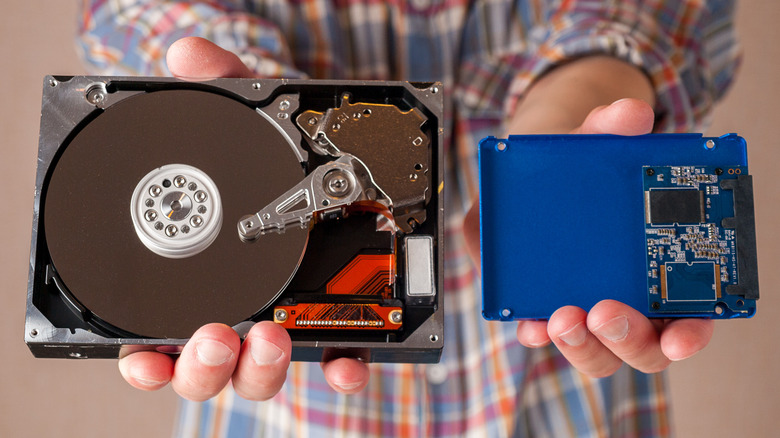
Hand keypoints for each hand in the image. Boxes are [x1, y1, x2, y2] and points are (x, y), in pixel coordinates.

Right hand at [117, 37, 368, 400]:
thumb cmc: (288, 156)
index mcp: (207, 280)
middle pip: (209, 367)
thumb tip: (189, 56)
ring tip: (270, 338)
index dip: (149, 358)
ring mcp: (289, 325)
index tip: (143, 357)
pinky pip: (338, 362)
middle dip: (205, 364)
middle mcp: (240, 312)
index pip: (162, 334)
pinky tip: (343, 364)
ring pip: (262, 373)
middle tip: (215, 336)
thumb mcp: (259, 120)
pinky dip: (339, 369)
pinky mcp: (339, 326)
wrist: (351, 165)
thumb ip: (224, 89)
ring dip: (260, 367)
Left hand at [463, 98, 714, 376]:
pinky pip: (542, 331)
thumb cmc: (579, 170)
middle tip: (605, 313)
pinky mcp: (541, 305)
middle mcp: (628, 300)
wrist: (533, 172)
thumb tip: (628, 114)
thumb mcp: (594, 145)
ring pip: (593, 350)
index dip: (688, 334)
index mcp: (659, 271)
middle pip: (640, 346)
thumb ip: (609, 129)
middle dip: (625, 336)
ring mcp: (584, 308)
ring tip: (561, 318)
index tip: (679, 336)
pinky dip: (536, 331)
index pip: (688, 318)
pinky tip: (528, 321)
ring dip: (580, 342)